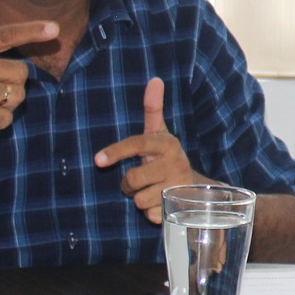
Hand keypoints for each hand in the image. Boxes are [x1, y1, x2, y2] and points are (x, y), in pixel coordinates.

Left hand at [94, 78, 205, 221]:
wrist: (197, 187)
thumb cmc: (167, 157)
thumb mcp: (160, 134)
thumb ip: (153, 108)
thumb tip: (155, 79)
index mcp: (168, 144)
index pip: (138, 144)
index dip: (116, 152)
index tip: (97, 160)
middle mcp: (175, 163)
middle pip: (133, 178)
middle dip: (129, 183)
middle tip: (139, 180)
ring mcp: (177, 187)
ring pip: (139, 200)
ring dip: (140, 198)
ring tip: (152, 190)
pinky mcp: (177, 208)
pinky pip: (149, 215)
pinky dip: (150, 212)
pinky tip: (160, 203)